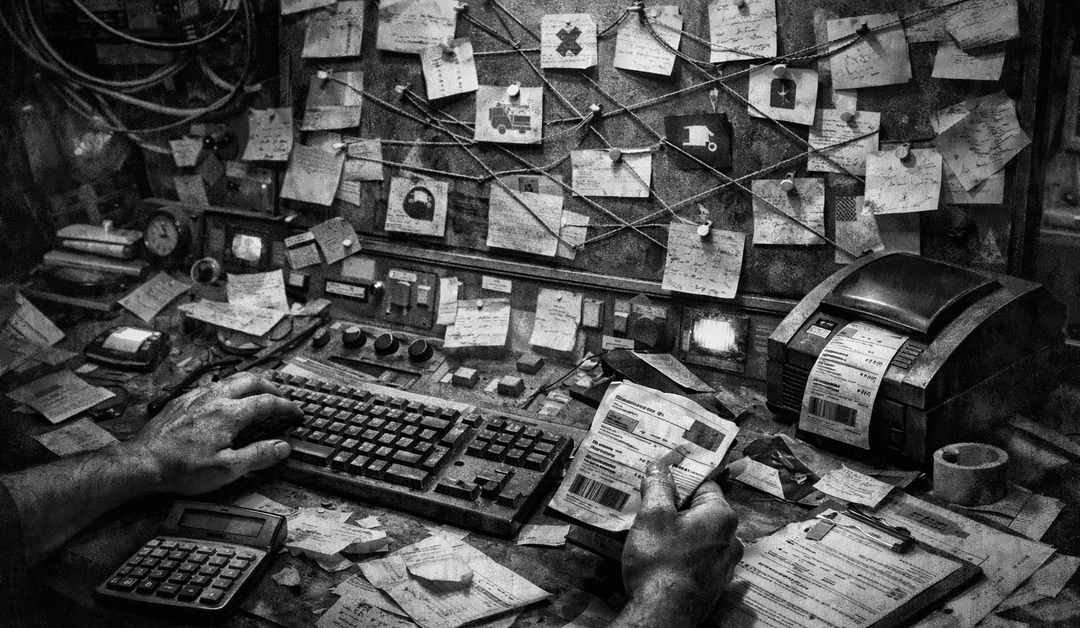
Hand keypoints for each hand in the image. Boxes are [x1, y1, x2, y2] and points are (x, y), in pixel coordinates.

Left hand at [126, 374, 302, 494]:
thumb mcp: (228, 469)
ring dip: (250, 383)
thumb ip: (259, 455)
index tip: (297, 413)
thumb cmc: (183, 469)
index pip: (268, 403)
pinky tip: (224, 399)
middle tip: (281, 397)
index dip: (286, 407)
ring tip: (257, 393)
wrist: (143, 463)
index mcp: (230, 414)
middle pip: (251, 380)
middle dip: (271, 386)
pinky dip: (227, 388)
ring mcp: (196, 397)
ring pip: (230, 379)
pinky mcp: (181, 401)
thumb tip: (283, 447)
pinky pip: (211, 386)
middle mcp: (215, 398)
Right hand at [617, 462, 742, 627]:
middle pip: (702, 511)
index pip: (704, 485)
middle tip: (650, 506)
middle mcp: (730, 539)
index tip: (661, 479)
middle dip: (677, 507)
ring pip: (699, 536)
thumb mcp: (652, 515)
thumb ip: (658, 487)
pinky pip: (697, 558)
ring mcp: (723, 565)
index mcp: (721, 516)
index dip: (680, 479)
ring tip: (651, 532)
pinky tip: (661, 556)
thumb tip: (659, 467)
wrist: (664, 614)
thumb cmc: (661, 561)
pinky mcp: (712, 585)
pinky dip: (681, 553)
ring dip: (678, 532)